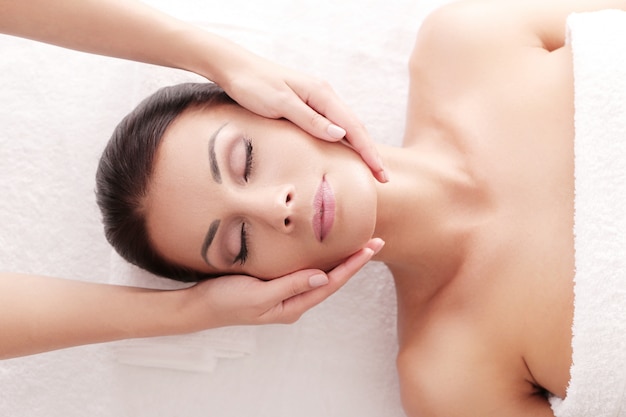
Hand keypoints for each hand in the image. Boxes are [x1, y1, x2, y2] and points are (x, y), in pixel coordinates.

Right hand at [185, 238, 383, 327]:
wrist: (197, 307)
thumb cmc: (224, 301)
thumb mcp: (258, 294)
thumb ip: (290, 285)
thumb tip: (323, 278)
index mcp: (292, 307)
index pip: (330, 283)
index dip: (353, 265)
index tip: (371, 248)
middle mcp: (292, 302)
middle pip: (331, 280)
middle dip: (354, 262)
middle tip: (375, 242)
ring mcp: (283, 294)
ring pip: (319, 275)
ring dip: (340, 260)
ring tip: (358, 245)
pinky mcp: (273, 284)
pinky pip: (303, 271)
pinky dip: (319, 259)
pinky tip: (324, 250)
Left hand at [216, 51, 387, 182]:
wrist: (236, 68)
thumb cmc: (254, 86)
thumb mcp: (280, 104)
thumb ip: (310, 120)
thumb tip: (340, 135)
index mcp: (321, 94)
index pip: (353, 127)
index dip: (368, 152)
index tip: (380, 172)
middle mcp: (324, 94)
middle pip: (355, 127)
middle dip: (370, 152)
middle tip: (383, 178)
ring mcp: (317, 98)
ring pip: (347, 125)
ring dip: (361, 147)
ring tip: (372, 168)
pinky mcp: (308, 103)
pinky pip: (334, 124)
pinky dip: (346, 140)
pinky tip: (348, 151)